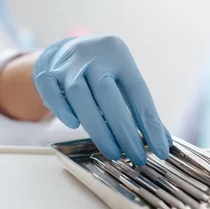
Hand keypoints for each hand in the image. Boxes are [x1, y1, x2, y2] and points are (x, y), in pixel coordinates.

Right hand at [33, 36, 170, 164]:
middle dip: (124, 130)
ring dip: (97, 128)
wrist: (64, 51)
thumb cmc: (102, 72)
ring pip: (80, 96)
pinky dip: (62, 110)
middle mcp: (93, 56)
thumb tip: (163, 142)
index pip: (138, 92)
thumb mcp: (123, 80)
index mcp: (118, 55)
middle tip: (136, 157)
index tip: (160, 149)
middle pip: (108, 95)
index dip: (150, 122)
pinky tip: (74, 126)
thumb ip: (141, 108)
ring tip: (113, 152)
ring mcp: (68, 64)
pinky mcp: (46, 73)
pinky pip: (52, 93)